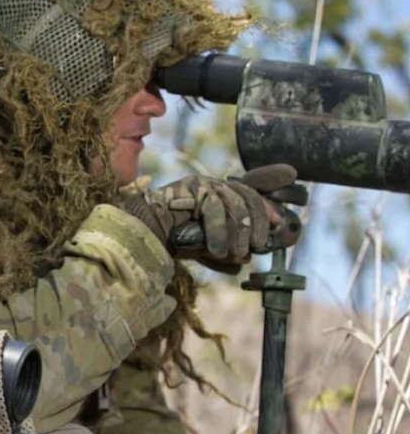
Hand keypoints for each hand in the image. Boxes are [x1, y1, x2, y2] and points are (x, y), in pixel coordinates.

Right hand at [120, 165, 298, 266]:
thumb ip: (229, 250)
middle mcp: (213, 185)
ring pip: (235, 202)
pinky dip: (220, 232)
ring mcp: (202, 184)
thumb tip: (247, 258)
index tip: (291, 176)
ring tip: (238, 251)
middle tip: (262, 243)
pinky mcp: (191, 189)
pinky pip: (214, 208)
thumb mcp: (209, 246)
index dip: (271, 177)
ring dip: (241, 231)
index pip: (250, 183)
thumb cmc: (173, 241)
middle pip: (249, 194)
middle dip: (261, 219)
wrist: (142, 237)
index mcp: (220, 196)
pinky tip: (219, 250)